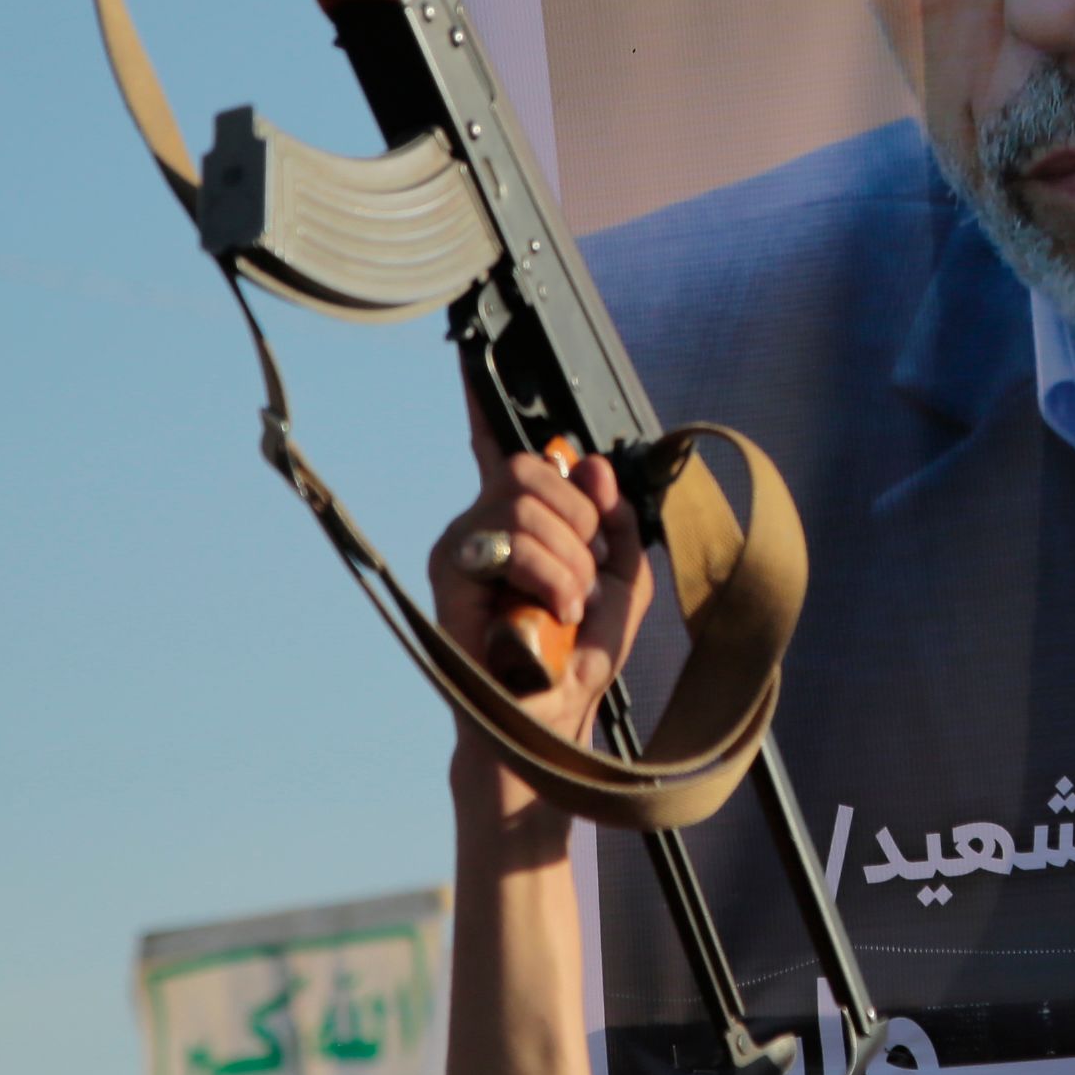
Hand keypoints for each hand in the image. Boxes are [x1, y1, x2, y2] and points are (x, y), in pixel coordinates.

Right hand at [432, 396, 652, 836]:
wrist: (552, 718)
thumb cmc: (578, 657)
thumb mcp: (623, 583)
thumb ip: (616, 522)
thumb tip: (590, 464)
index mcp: (523, 520)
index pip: (498, 448)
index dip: (483, 402)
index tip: (468, 356)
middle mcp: (484, 524)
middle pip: (531, 468)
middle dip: (579, 521)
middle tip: (583, 578)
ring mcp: (463, 546)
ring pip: (528, 502)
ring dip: (570, 560)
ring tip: (568, 607)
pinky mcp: (452, 572)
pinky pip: (513, 541)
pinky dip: (551, 576)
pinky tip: (550, 611)